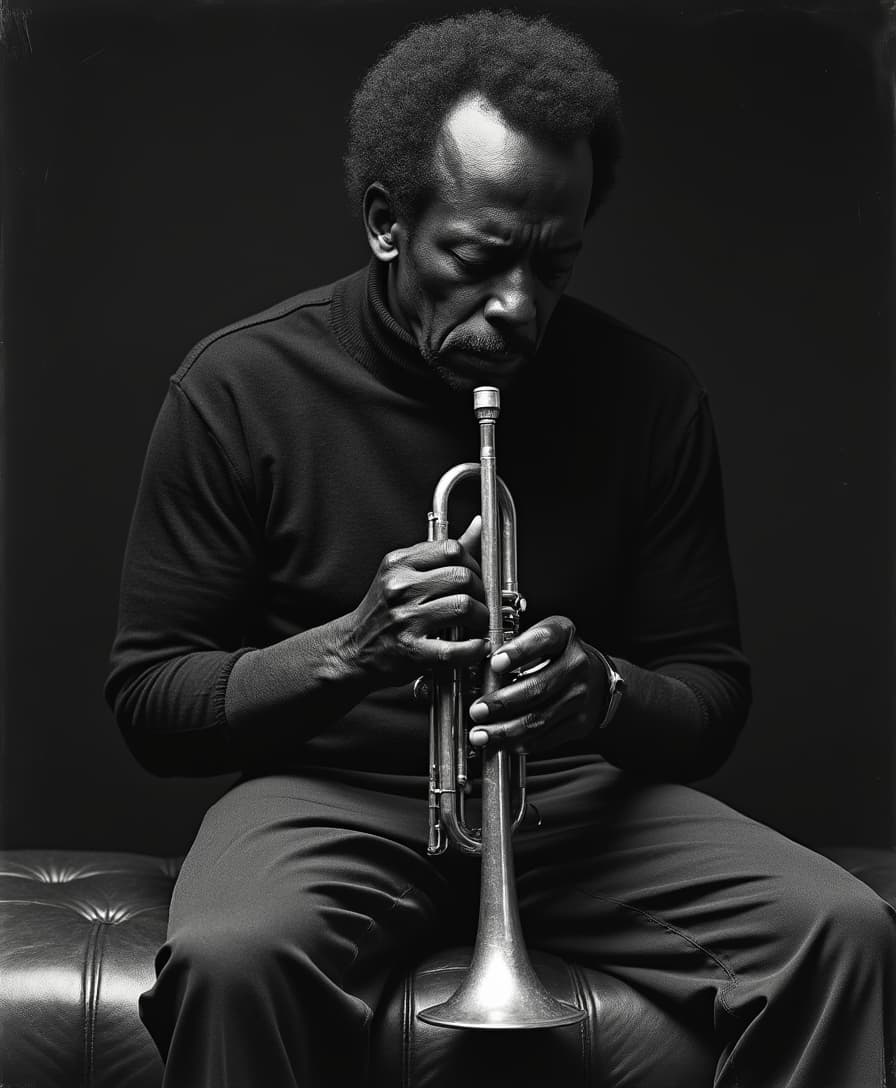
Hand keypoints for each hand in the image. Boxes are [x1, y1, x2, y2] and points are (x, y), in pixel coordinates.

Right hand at [345, 518, 489, 686]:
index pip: (451, 549)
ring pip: (463, 607)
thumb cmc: (382, 613)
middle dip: (481, 592)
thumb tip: (479, 525)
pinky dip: (474, 649)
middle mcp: (400, 588)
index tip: (475, 578)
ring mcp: (404, 619)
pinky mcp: (410, 651)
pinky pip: (453, 649)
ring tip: (478, 625)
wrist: (351, 650)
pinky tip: (476, 647)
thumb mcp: (404, 574)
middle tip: (480, 603)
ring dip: (482, 618)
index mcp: (399, 564)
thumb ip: (441, 553)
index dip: (474, 564)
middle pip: (462, 577)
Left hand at [467, 616, 607, 753]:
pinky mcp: (580, 722)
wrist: (597, 679)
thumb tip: (479, 670)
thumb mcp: (543, 637)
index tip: (495, 663)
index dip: (518, 652)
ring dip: (505, 730)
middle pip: (537, 688)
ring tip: (481, 734)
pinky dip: (521, 743)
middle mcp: (577, 664)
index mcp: (564, 635)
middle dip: (502, 703)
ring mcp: (581, 696)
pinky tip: (502, 743)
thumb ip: (516, 647)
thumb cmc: (559, 655)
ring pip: (539, 719)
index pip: (542, 640)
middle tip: (477, 710)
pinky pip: (546, 738)